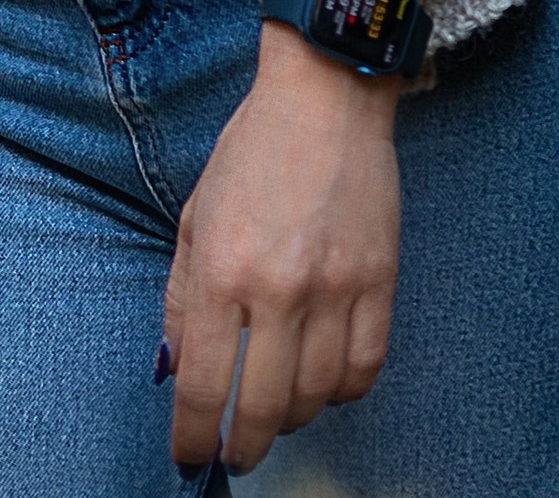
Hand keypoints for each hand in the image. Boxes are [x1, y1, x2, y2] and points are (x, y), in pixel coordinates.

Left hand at [163, 33, 400, 471]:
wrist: (325, 99)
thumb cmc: (251, 153)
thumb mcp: (194, 217)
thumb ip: (180, 298)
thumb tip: (179, 370)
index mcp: (221, 267)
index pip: (201, 383)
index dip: (192, 435)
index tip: (188, 458)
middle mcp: (278, 287)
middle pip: (261, 408)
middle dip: (241, 448)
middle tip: (233, 456)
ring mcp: (334, 289)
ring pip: (315, 398)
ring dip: (290, 419)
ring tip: (274, 412)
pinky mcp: (379, 284)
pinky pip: (364, 371)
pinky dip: (340, 393)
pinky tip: (321, 385)